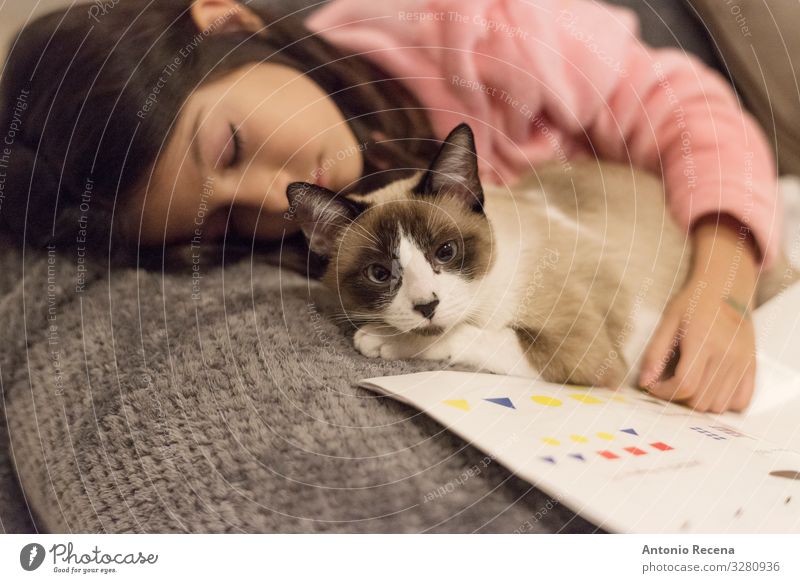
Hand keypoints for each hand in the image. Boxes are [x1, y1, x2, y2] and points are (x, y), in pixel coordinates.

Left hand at [638, 214, 758, 412]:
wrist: (727, 288)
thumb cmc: (693, 303)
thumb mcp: (668, 321)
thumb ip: (655, 353)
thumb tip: (644, 382)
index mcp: (702, 341)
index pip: (684, 384)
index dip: (664, 392)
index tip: (654, 386)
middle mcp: (726, 354)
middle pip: (700, 401)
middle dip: (679, 398)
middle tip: (669, 383)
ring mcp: (742, 362)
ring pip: (718, 405)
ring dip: (699, 402)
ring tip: (689, 384)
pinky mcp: (752, 366)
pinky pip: (741, 402)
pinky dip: (724, 402)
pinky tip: (710, 387)